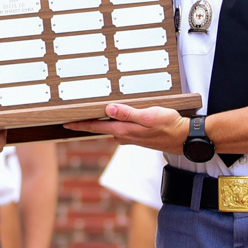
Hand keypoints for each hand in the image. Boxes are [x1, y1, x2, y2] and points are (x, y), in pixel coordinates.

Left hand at [67, 103, 186, 151]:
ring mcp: (130, 137)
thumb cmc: (168, 125)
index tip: (65, 123)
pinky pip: (120, 127)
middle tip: (72, 116)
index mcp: (123, 130)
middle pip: (100, 128)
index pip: (95, 127)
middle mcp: (124, 135)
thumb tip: (108, 109)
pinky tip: (114, 115)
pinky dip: (113, 122)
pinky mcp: (137, 136)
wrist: (183, 138)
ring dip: (100, 121)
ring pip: (110, 127)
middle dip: (86, 122)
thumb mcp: (149, 116)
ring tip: (90, 112)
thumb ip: (128, 113)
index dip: (79, 124)